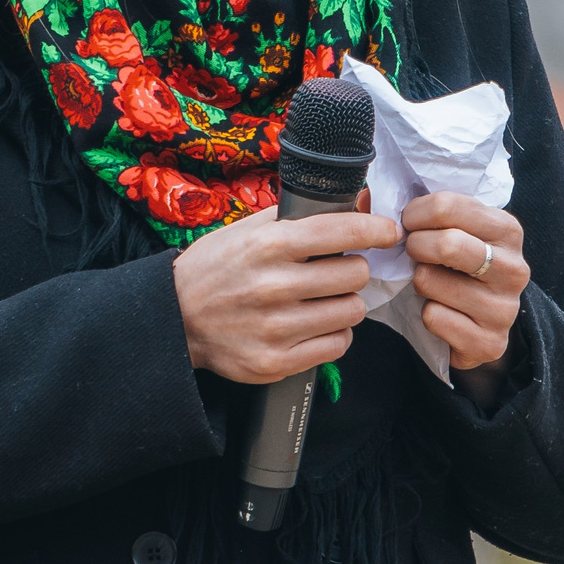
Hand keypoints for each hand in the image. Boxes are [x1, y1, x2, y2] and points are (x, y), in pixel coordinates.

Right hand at [174, 201, 400, 384]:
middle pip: (355, 273)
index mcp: (269, 245)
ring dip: (345, 303)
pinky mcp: (276, 361)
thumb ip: (296, 216)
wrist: (174, 319)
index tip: (388, 232)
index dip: (376, 230)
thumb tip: (354, 202)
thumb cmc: (215, 268)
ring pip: (352, 311)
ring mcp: (276, 328)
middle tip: (337, 271)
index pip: (343, 231)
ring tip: (324, 300)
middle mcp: (274, 286)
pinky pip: (337, 345)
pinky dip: (334, 333)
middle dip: (352, 269)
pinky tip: (316, 324)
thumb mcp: (246, 230)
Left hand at [404, 193, 529, 372]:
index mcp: (506, 230)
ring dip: (418, 282)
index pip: (448, 205)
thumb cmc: (455, 269)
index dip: (415, 214)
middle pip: (446, 244)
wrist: (479, 326)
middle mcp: (514, 267)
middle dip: (415, 246)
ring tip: (429, 284)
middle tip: (413, 253)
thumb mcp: (445, 232)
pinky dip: (425, 315)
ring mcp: (504, 308)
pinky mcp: (490, 342)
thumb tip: (364, 199)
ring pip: (431, 281)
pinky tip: (438, 313)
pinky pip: (434, 318)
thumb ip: (414, 210)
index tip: (409, 224)